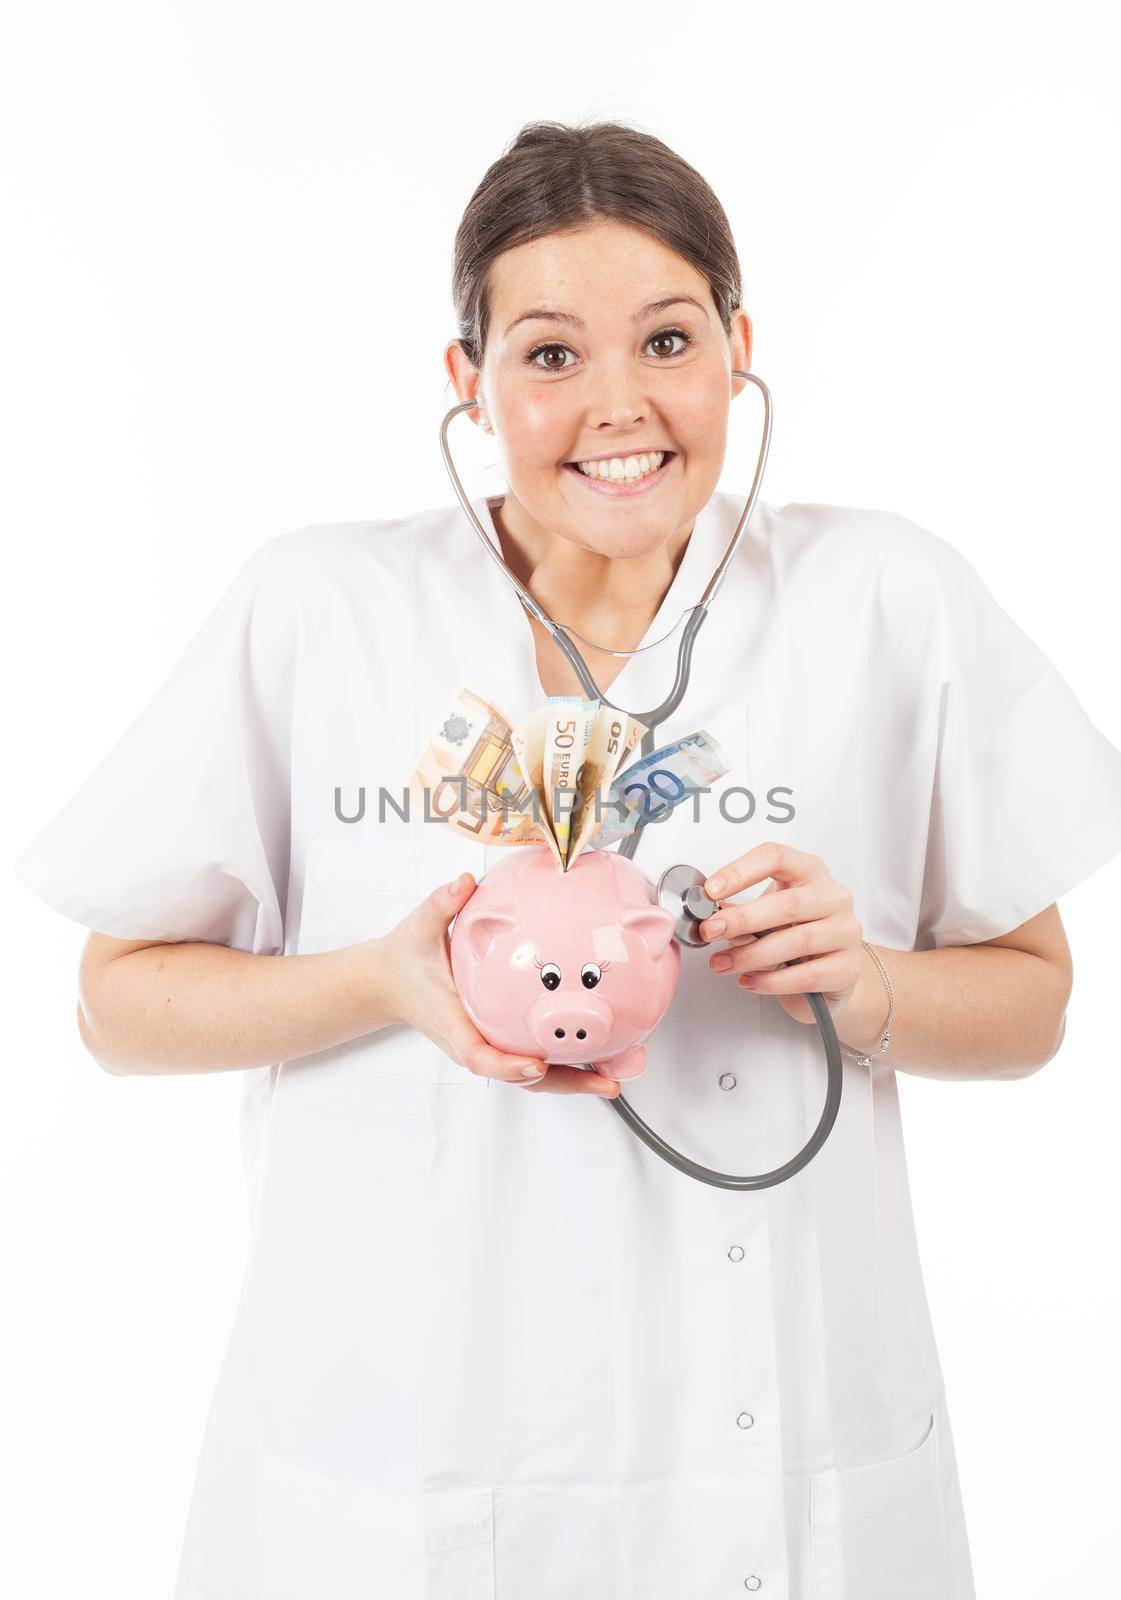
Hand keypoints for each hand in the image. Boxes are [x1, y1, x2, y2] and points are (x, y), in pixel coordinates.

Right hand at [375, 873, 621, 1096]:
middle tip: (603, 1083)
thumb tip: (464, 882)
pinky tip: (601, 1054)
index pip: (478, 1055)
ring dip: (572, 1080)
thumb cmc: (407, 960)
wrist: (389, 982)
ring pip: (531, 1075)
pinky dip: (565, 1061)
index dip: (507, 1066)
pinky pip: (532, 1057)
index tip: (535, 1065)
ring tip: (614, 1077)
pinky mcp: (497, 1041)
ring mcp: (486, 1045)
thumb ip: (442, 904)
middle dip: (562, 1084)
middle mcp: (472, 1042)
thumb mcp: (420, 928)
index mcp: (453, 1022)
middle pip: (518, 1076)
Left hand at [697, 842, 862, 1026]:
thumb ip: (741, 910)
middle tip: (711, 931)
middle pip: (788, 903)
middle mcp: (833, 897)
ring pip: (797, 942)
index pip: (776, 858)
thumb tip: (708, 915)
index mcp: (809, 872)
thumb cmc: (798, 934)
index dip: (740, 871)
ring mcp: (845, 932)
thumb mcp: (769, 914)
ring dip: (751, 955)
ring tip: (723, 963)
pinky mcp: (848, 967)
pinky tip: (749, 981)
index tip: (711, 891)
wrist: (833, 973)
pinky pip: (806, 975)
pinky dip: (771, 981)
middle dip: (742, 919)